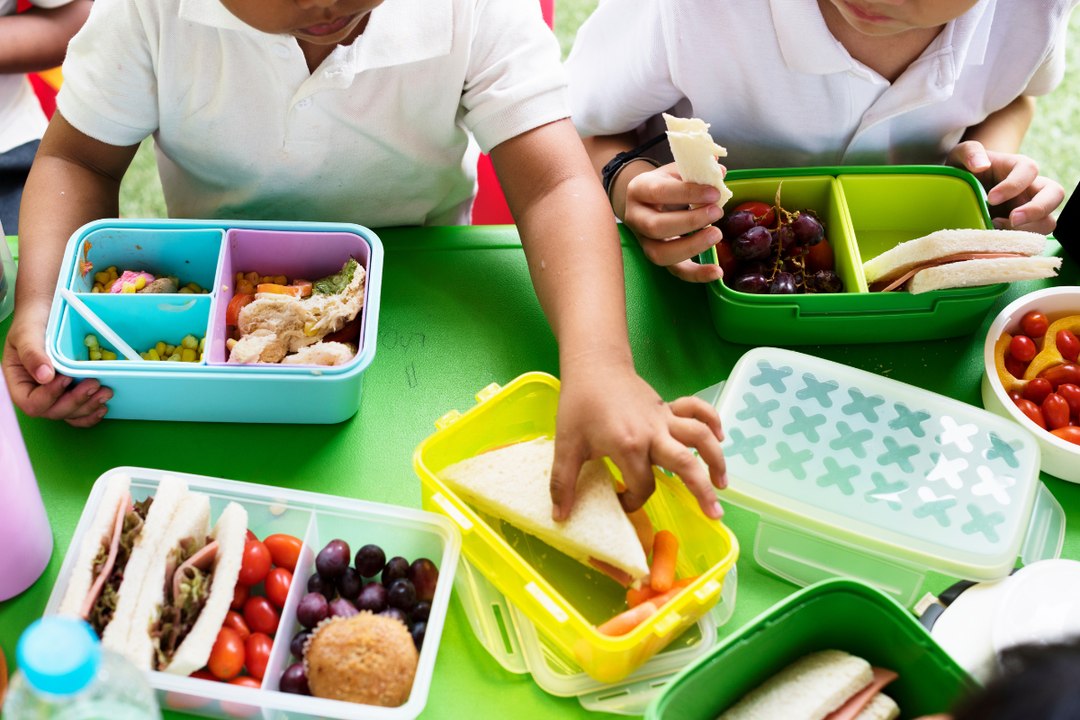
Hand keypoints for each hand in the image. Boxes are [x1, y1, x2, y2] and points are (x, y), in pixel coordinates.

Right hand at [2, 304, 111, 425]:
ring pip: (69, 413)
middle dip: (75, 402)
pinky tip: (103, 406)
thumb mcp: (27, 332)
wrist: (48, 311)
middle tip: (95, 385)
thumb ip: (32, 353)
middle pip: (52, 411)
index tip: (66, 378)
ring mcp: (55, 394)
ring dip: (88, 407)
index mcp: (20, 381)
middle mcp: (36, 392)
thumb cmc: (33, 320)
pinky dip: (91, 412)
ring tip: (105, 393)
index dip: (49, 396)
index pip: (30, 402)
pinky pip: (79, 411)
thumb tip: (45, 377)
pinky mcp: (71, 391)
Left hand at [549, 362, 726, 521]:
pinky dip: (712, 421)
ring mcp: (664, 418)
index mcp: (628, 445)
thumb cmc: (579, 404)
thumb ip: (563, 482)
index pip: (642, 485)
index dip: (634, 501)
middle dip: (702, 491)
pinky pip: (697, 411)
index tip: (622, 502)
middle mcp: (653, 433)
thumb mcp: (566, 444)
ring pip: (700, 437)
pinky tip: (720, 437)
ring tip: (722, 485)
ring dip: (716, 459)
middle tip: (715, 515)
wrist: (594, 366)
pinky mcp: (668, 407)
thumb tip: (560, 518)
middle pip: (686, 464)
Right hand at [622, 162, 727, 282]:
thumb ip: (696, 170)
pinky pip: (674, 271)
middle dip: (690, 221)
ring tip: (716, 234)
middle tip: (717, 212)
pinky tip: (717, 272)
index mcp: (639, 190)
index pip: (659, 192)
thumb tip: (719, 171)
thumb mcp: (675, 171)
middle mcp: (635, 218)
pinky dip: (696, 274)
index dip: (688, 193)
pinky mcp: (657, 256)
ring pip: (660, 254)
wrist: (647, 200)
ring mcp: (644, 241)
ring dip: (691, 246)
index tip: (714, 193)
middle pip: (656, 227)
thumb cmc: (665, 184)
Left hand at [948, 141, 1064, 233]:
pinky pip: (1031, 238)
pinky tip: (996, 240)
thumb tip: (981, 165)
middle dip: (1037, 209)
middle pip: (1055, 194)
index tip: (991, 198)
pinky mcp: (1022, 228)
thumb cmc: (965, 169)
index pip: (1029, 170)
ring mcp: (1029, 210)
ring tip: (997, 230)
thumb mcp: (961, 154)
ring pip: (1048, 221)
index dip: (1014, 185)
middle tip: (1012, 219)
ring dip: (1028, 229)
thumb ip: (970, 153)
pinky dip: (1017, 242)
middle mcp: (1031, 188)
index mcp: (1018, 167)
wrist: (961, 189)